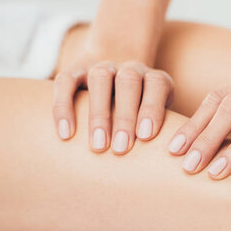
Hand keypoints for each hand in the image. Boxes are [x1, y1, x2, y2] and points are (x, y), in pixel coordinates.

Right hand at [53, 53, 173, 153]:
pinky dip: (63, 107)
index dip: (152, 108)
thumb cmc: (143, 113)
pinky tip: (65, 135)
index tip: (146, 136)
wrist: (116, 69)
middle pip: (128, 83)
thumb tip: (167, 164)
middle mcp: (130, 68)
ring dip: (99, 114)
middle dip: (125, 117)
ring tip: (98, 146)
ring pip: (99, 80)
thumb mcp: (160, 117)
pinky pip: (65, 82)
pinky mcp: (75, 69)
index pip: (157, 85)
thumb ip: (164, 133)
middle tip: (122, 149)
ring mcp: (102, 66)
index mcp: (154, 78)